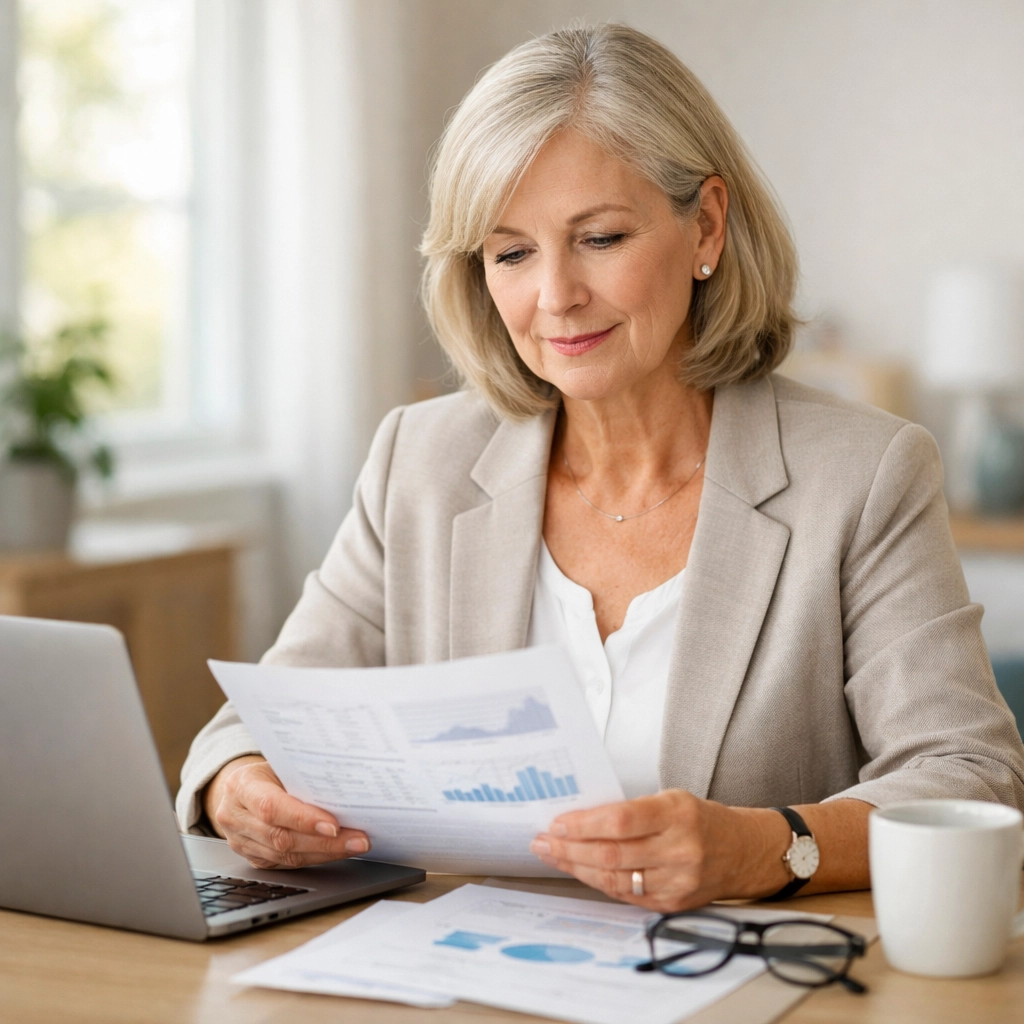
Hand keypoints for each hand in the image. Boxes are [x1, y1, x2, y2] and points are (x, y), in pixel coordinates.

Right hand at [203, 755, 370, 868]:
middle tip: (358, 840)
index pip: (271, 807)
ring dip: (325, 853)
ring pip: (285, 856)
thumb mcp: (280, 764)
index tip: (334, 825)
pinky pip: (286, 863)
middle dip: (324, 842)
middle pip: (281, 837)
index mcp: (241, 786)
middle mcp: (235, 816)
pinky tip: (336, 852)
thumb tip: (345, 790)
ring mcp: (240, 841)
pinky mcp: (252, 857)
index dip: (303, 819)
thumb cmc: (268, 771)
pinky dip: (315, 857)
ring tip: (354, 846)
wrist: (241, 787)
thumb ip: (302, 777)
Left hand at [529, 789, 789, 912]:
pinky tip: (580, 871)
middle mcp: (679, 849)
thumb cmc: (700, 819)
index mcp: (677, 813)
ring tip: (553, 856)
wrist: (744, 851)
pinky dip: (598, 883)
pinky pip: (626, 895)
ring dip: (577, 868)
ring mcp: (678, 881)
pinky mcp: (673, 903)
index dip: (584, 824)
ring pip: (614, 879)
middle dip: (569, 849)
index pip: (621, 821)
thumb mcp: (670, 799)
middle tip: (542, 842)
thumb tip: (580, 818)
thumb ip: (631, 810)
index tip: (556, 823)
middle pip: (612, 854)